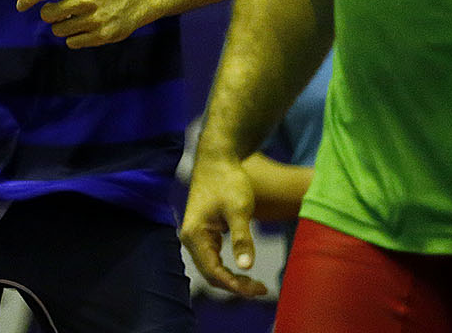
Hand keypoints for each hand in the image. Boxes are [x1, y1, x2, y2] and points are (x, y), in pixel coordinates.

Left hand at [16, 0, 147, 48]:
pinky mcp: (102, 36)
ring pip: (59, 30)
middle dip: (50, 13)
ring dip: (62, 26)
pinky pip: (72, 42)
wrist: (136, 0)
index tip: (19, 6)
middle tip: (62, 9)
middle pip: (48, 14)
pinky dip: (74, 37)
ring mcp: (96, 19)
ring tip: (76, 17)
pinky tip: (86, 27)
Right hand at [181, 148, 267, 296]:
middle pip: (210, 274)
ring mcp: (195, 235)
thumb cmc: (228, 181)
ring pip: (211, 267)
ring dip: (232, 278)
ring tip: (256, 285)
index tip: (258, 291)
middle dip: (235, 285)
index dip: (235, 285)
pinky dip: (229, 267)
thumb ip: (242, 239)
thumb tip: (247, 267)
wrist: (217, 159)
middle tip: (262, 290)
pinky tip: (245, 270)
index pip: (213, 272)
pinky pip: (213, 258)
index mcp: (194, 234)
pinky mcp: (203, 232)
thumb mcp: (239, 209)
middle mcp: (189, 238)